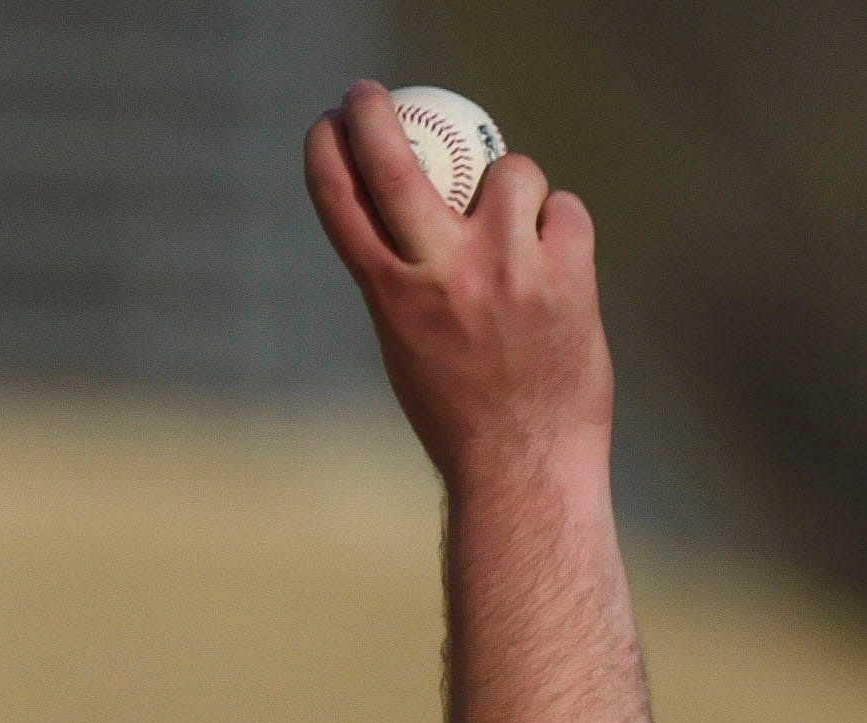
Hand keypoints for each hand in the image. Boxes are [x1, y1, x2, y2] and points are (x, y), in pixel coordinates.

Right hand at [305, 79, 611, 490]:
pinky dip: (562, 227)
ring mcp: (506, 268)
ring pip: (514, 173)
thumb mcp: (410, 345)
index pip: (344, 205)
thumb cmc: (462, 411)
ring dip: (517, 185)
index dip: (328, 154)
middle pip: (395, 167)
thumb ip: (414, 279)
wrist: (524, 460)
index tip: (325, 124)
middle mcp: (441, 274)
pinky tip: (558, 268)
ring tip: (519, 231)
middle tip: (366, 93)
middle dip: (373, 117)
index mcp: (390, 297)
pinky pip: (566, 210)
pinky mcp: (566, 271)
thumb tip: (433, 213)